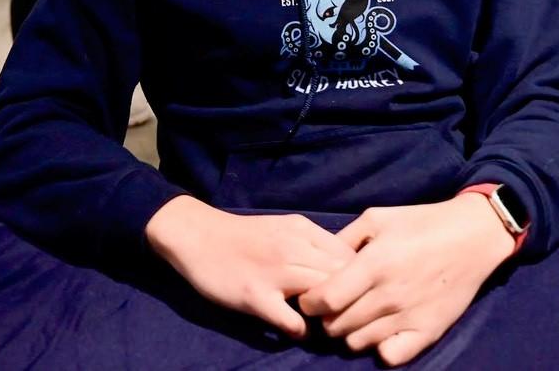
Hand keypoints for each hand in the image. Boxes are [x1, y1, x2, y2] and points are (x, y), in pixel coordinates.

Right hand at [146, 196, 355, 338]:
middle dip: (350, 300)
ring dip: (329, 316)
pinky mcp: (255, 296)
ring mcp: (275, 273)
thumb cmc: (244, 236)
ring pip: (324, 297)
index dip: (360, 279)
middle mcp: (294, 248)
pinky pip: (292, 321)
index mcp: (303, 230)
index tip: (357, 294)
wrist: (197, 236)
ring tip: (325, 325)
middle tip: (346, 316)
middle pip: (343, 277)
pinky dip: (301, 330)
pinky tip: (297, 330)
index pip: (351, 257)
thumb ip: (314, 244)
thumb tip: (347, 268)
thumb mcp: (285, 228)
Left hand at [299, 194, 516, 366]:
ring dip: (350, 331)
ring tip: (358, 315)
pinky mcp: (428, 331)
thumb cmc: (422, 222)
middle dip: (327, 317)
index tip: (313, 296)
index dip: (310, 301)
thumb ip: (344, 239)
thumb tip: (319, 262)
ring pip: (357, 342)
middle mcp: (389, 294)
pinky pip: (390, 356)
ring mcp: (409, 316)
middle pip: (337, 325)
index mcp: (374, 264)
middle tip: (335, 305)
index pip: (325, 299)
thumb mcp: (377, 218)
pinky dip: (379, 348)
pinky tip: (381, 330)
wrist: (473, 236)